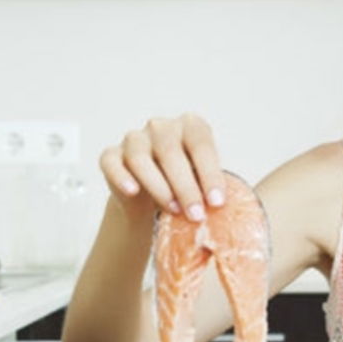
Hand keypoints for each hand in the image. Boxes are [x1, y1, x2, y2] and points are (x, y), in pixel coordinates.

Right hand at [99, 114, 226, 220]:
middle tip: (196, 215)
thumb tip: (231, 203)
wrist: (154, 198)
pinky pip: (112, 163)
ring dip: (158, 186)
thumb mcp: (207, 181)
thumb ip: (217, 186)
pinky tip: (133, 192)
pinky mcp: (111, 156)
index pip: (201, 144)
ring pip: (140, 158)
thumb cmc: (189, 184)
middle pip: (170, 152)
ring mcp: (134, 139)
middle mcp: (161, 127)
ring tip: (173, 210)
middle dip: (185, 187)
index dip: (210, 174)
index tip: (217, 202)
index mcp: (191, 126)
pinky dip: (121, 177)